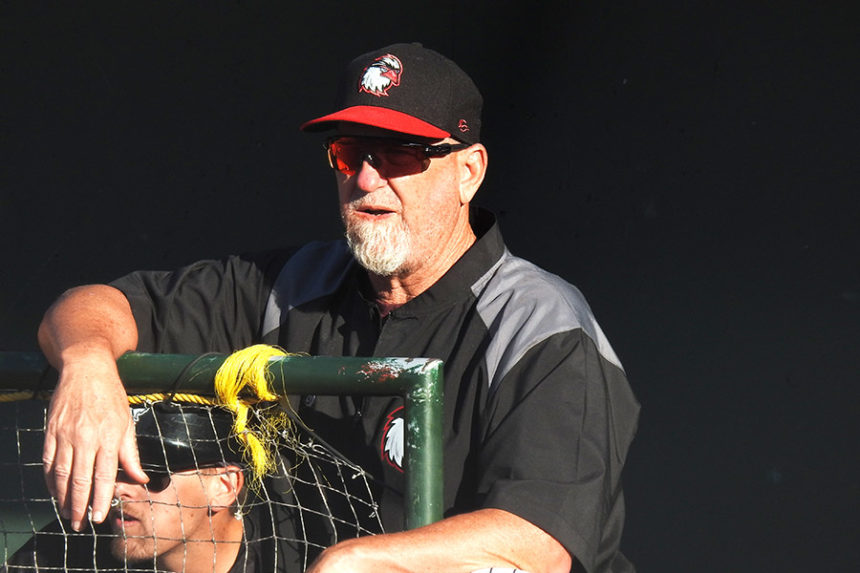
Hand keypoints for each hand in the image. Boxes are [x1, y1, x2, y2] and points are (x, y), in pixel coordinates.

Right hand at [42, 348, 146, 530]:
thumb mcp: (127, 422)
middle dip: (79, 506)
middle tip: (80, 524)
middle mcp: (84, 438)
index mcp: (107, 436)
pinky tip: (54, 492)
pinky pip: (46, 462)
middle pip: (79, 480)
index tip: (99, 517)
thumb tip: (141, 478)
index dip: (101, 499)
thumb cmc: (110, 396)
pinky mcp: (50, 431)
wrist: (86, 369)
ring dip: (62, 498)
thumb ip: (131, 454)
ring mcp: (64, 435)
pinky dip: (49, 481)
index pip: (104, 476)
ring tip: (67, 513)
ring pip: (59, 474)